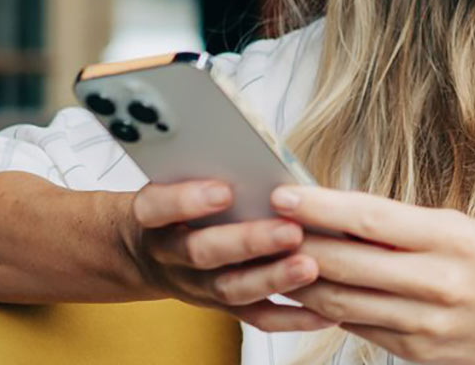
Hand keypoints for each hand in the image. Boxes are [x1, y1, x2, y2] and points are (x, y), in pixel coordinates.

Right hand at [125, 180, 334, 332]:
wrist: (151, 254)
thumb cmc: (181, 203)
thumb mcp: (179, 179)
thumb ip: (213, 168)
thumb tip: (264, 157)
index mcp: (154, 216)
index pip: (157, 207)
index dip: (187, 200)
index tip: (224, 190)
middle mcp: (171, 254)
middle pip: (202, 252)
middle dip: (248, 242)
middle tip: (290, 231)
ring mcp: (196, 285)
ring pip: (230, 288)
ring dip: (273, 278)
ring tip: (309, 266)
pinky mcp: (222, 306)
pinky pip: (256, 317)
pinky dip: (291, 317)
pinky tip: (322, 311)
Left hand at [272, 185, 474, 364]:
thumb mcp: (465, 231)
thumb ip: (405, 226)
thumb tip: (339, 211)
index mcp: (453, 239)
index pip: (371, 218)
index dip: (320, 206)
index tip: (283, 194)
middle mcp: (438, 281)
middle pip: (347, 261)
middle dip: (298, 242)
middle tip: (265, 224)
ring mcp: (425, 322)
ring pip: (342, 298)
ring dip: (303, 278)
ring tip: (276, 256)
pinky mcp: (415, 351)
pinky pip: (356, 326)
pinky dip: (328, 306)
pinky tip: (310, 290)